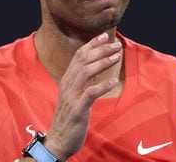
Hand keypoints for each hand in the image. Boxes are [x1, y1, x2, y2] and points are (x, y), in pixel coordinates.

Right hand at [43, 33, 121, 160]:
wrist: (58, 140)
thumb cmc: (69, 116)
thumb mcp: (74, 94)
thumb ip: (83, 79)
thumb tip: (95, 65)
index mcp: (67, 79)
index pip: (78, 56)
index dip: (91, 44)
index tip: (104, 35)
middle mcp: (68, 84)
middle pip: (83, 60)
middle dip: (100, 50)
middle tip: (116, 44)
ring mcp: (72, 96)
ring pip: (86, 72)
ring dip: (102, 63)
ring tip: (117, 57)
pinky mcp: (78, 109)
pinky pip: (90, 94)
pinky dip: (102, 86)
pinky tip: (113, 81)